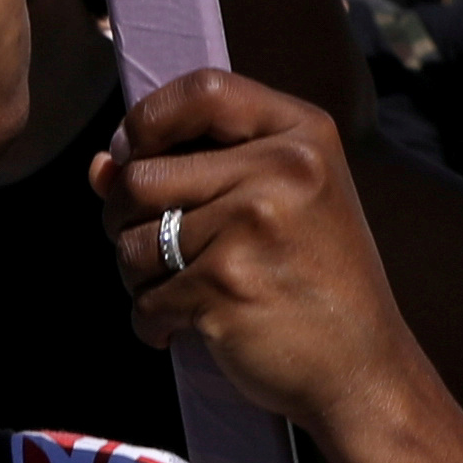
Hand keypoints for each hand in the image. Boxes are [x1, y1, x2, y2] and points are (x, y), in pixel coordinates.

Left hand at [100, 67, 419, 443]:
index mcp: (303, 134)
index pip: (202, 88)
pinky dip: (150, 321)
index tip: (131, 153)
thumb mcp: (276, 203)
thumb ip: (189, 169)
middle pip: (140, 174)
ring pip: (132, 240)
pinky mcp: (228, 283)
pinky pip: (146, 296)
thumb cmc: (310, 280)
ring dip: (136, 275)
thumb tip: (98, 166)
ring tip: (177, 290)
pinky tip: (181, 328)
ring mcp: (255, 225)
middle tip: (152, 250)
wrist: (364, 373)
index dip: (147, 118)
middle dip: (122, 218)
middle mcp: (284, 169)